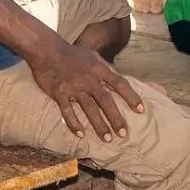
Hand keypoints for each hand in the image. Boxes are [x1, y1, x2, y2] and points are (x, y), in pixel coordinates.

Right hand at [31, 38, 145, 140]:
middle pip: (106, 100)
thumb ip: (106, 67)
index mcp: (99, 69)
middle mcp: (89, 79)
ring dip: (99, 124)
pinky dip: (73, 123)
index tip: (141, 110)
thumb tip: (118, 76)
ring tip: (107, 139)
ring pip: (89, 109)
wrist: (47, 50)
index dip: (131, 97)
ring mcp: (74, 87)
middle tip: (123, 133)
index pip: (119, 83)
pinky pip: (67, 111)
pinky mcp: (59, 93)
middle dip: (115, 118)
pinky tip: (81, 134)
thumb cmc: (72, 53)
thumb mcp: (93, 56)